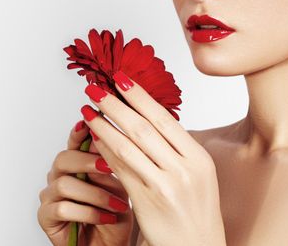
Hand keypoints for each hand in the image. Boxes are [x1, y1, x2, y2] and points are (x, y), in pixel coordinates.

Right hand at [37, 120, 133, 245]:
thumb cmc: (115, 216)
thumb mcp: (121, 186)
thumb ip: (113, 163)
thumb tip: (115, 136)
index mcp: (76, 165)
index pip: (74, 141)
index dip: (80, 131)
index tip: (89, 121)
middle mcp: (58, 176)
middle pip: (63, 158)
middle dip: (88, 161)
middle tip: (109, 168)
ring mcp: (49, 196)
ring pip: (64, 184)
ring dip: (95, 195)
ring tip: (118, 204)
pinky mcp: (46, 217)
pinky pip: (62, 208)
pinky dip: (88, 213)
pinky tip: (105, 218)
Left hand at [81, 71, 226, 245]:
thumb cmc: (194, 208)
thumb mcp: (196, 173)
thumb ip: (173, 146)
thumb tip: (144, 114)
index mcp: (198, 158)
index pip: (164, 118)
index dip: (139, 96)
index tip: (120, 79)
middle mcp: (184, 169)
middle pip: (142, 128)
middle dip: (115, 104)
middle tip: (95, 88)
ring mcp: (165, 186)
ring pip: (127, 146)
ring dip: (104, 125)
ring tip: (88, 110)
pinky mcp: (146, 201)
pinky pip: (119, 169)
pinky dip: (105, 150)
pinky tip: (94, 137)